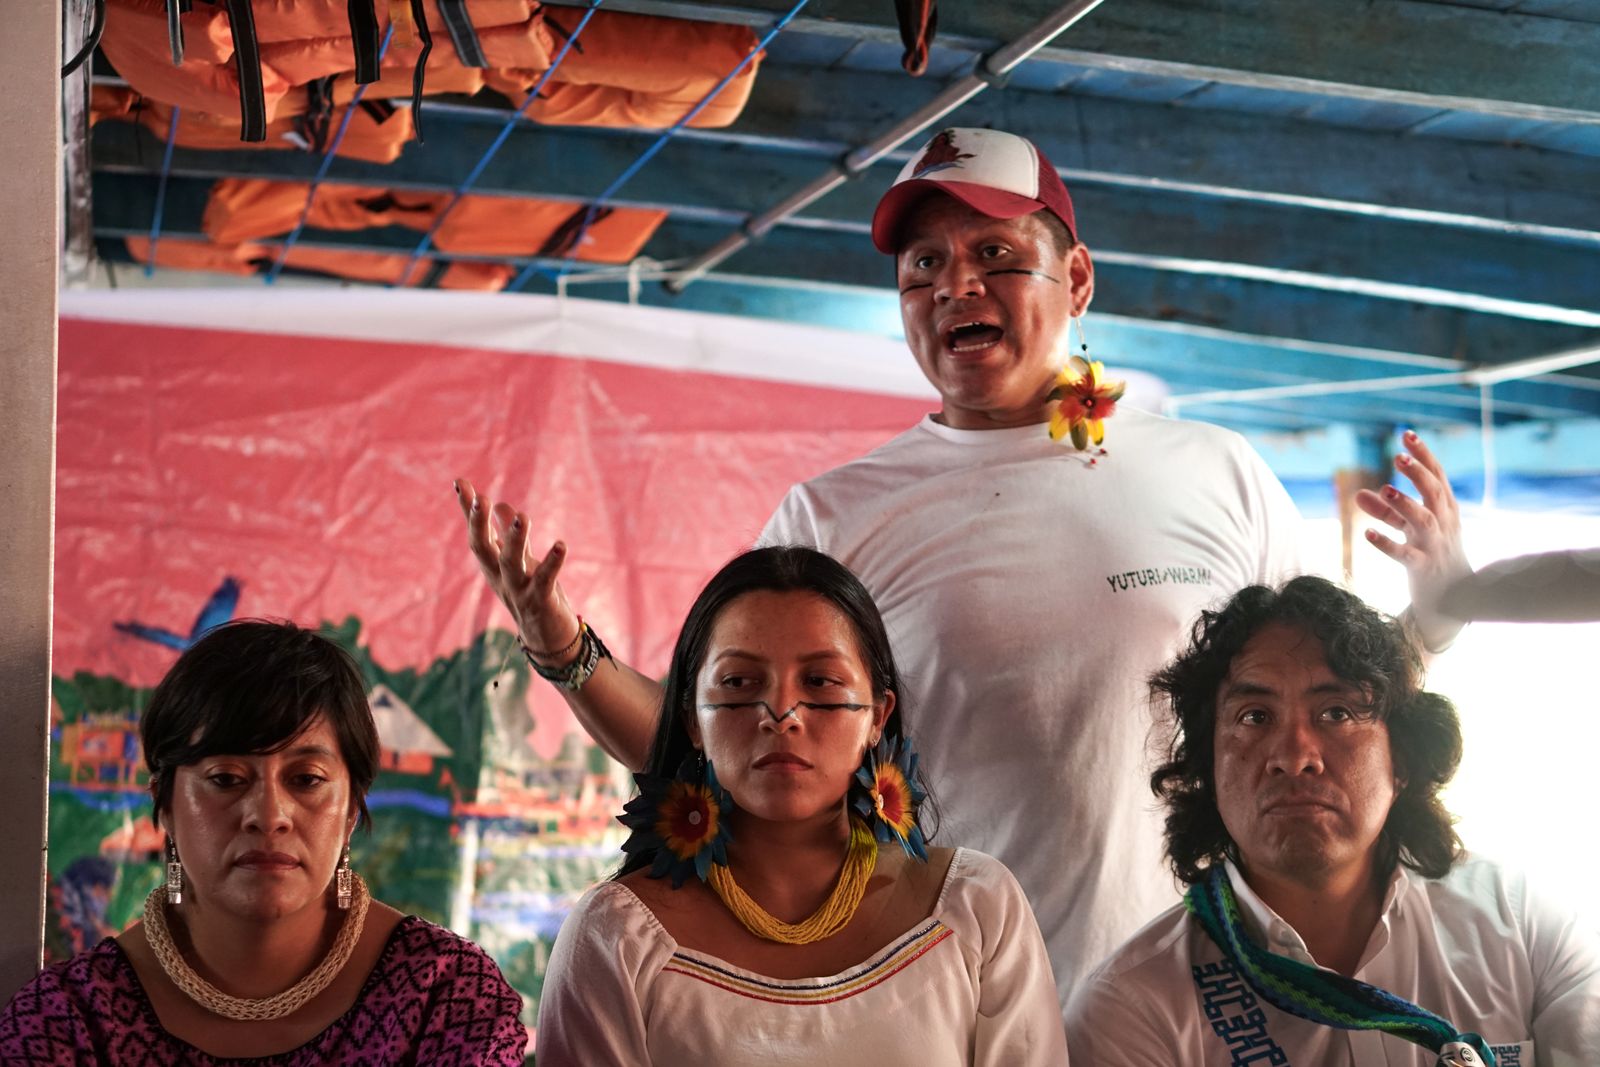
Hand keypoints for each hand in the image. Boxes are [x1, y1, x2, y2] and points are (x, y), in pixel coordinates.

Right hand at [454, 478, 581, 661]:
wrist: (548, 640)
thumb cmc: (533, 595)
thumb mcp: (521, 561)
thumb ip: (510, 535)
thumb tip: (502, 505)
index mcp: (493, 566)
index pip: (476, 534)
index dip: (467, 510)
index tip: (459, 482)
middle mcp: (500, 578)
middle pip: (483, 549)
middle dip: (479, 524)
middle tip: (480, 499)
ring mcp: (519, 591)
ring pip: (512, 564)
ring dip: (516, 540)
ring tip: (523, 516)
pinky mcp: (541, 601)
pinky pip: (545, 580)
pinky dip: (553, 562)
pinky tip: (562, 545)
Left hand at [1354, 430, 1471, 651]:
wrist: (1454, 600)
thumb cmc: (1432, 556)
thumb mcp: (1410, 530)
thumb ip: (1385, 511)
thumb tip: (1358, 494)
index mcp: (1445, 510)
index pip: (1438, 477)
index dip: (1424, 456)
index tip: (1406, 435)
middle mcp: (1444, 525)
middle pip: (1434, 493)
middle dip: (1418, 474)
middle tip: (1398, 457)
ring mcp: (1434, 547)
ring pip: (1423, 521)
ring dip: (1405, 505)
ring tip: (1385, 489)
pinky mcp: (1422, 569)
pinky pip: (1405, 555)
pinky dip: (1386, 543)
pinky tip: (1367, 534)